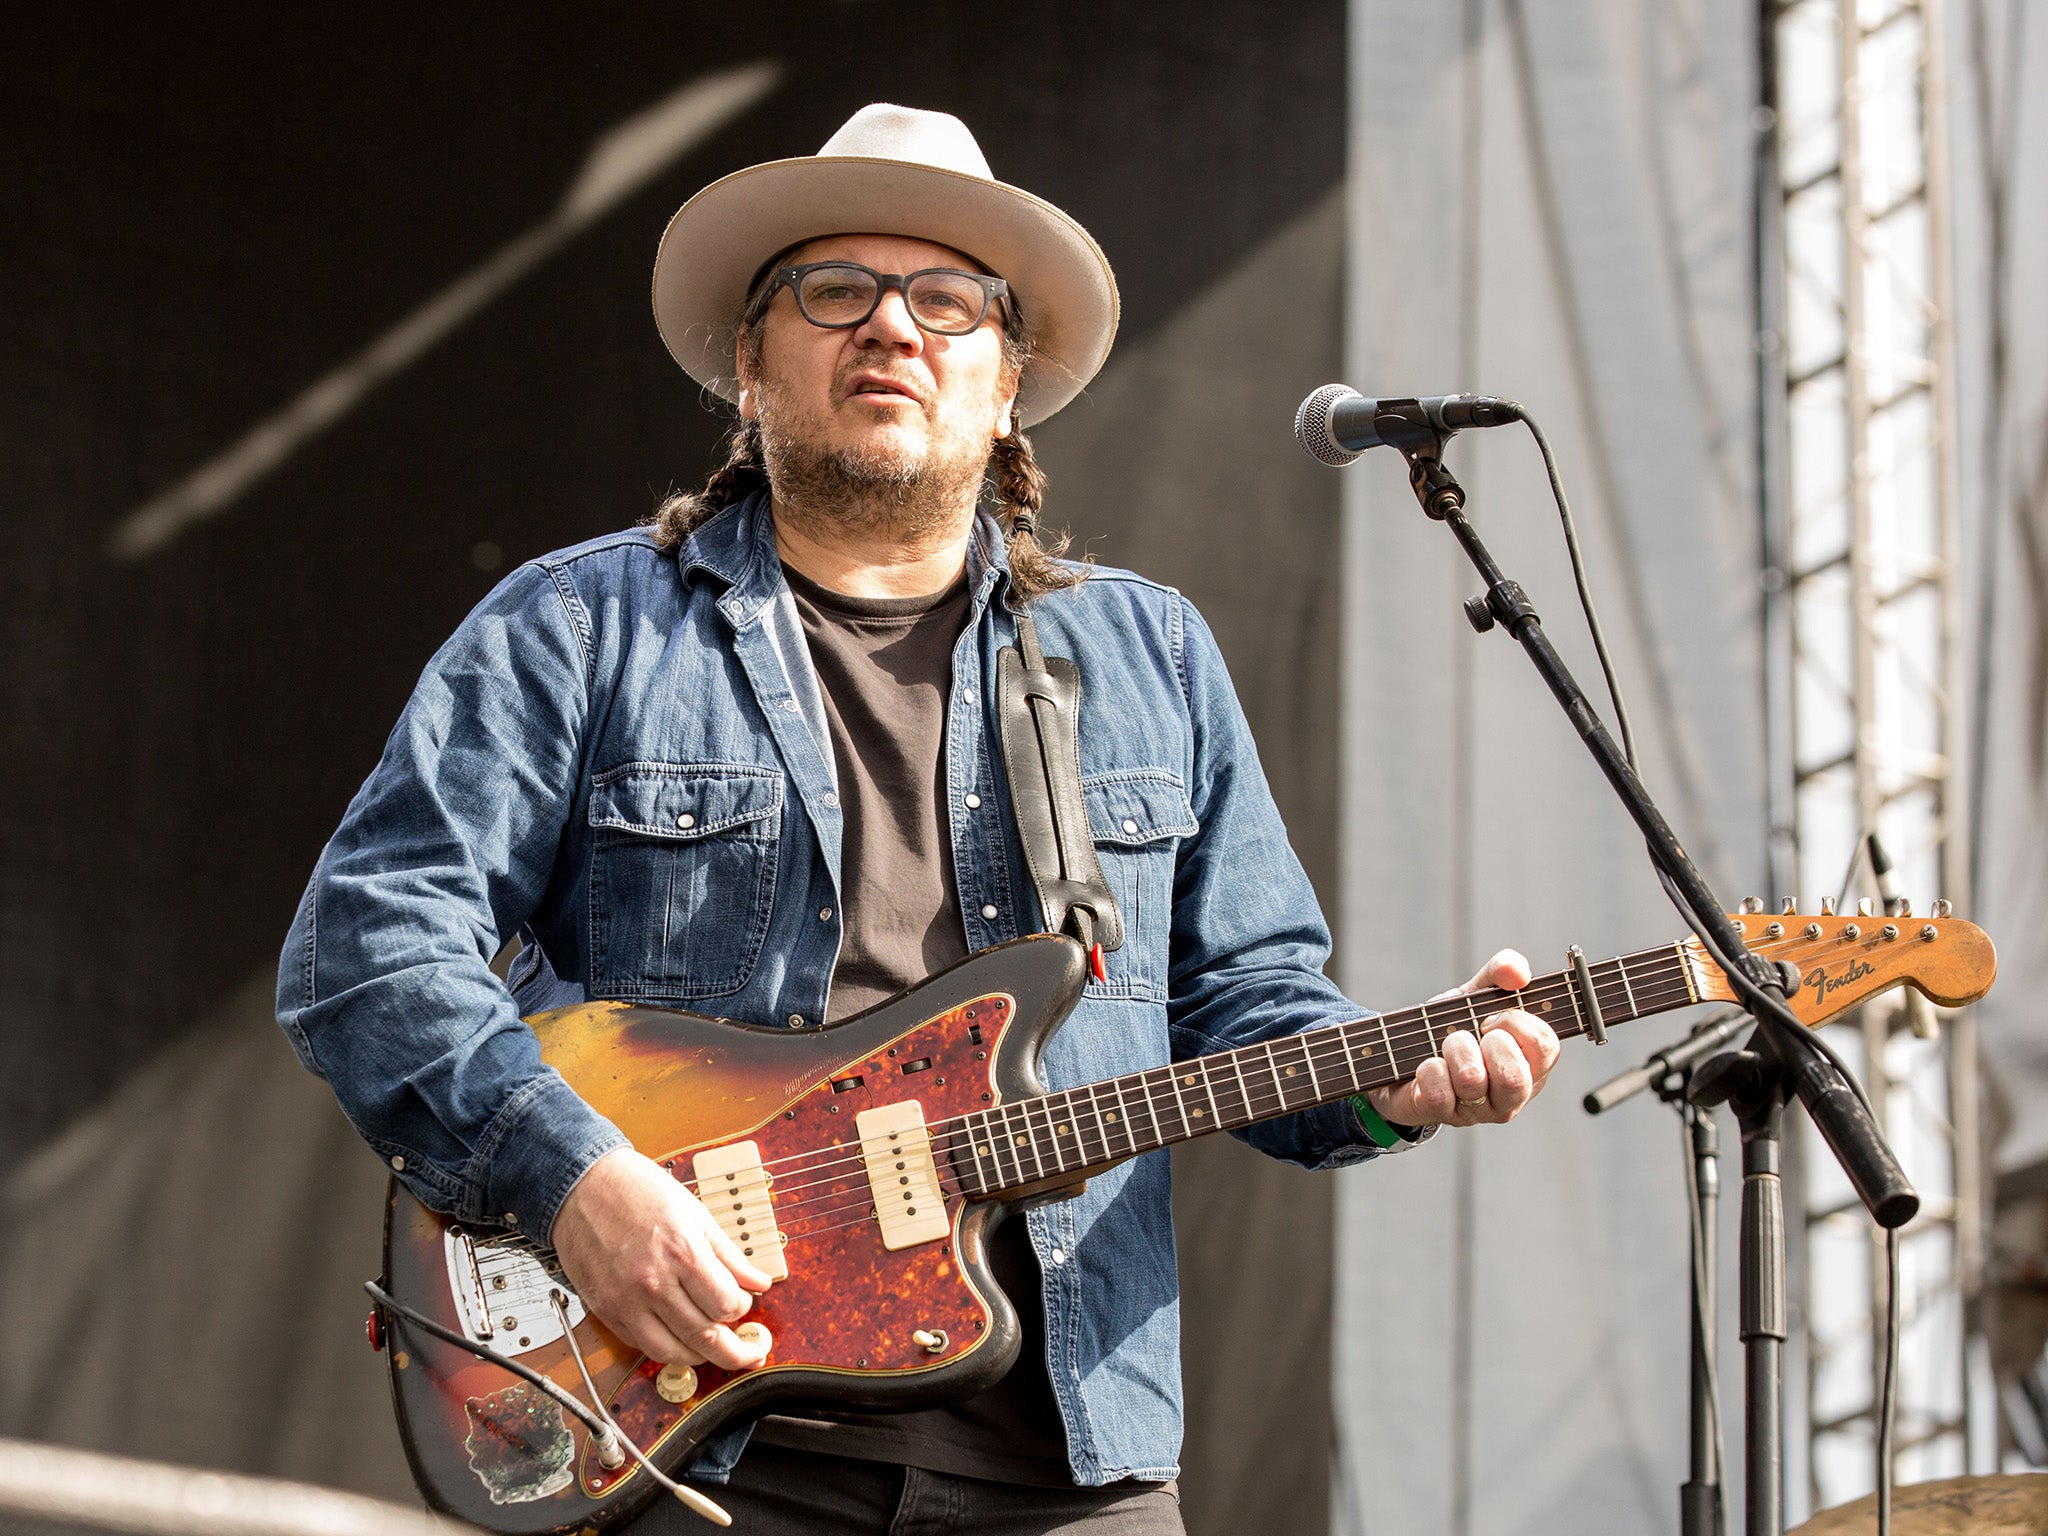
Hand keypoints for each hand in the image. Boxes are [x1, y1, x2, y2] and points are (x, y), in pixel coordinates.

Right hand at [550, 1147, 773, 1369]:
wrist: (582, 1186)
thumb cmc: (636, 1191)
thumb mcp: (695, 1214)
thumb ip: (730, 1255)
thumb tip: (759, 1282)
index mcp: (681, 1252)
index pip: (725, 1306)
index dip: (742, 1309)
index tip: (743, 1303)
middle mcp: (652, 1282)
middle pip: (703, 1338)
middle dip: (734, 1353)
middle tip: (749, 1355)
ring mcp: (625, 1301)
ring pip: (672, 1353)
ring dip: (700, 1356)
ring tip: (715, 1349)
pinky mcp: (605, 1311)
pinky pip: (641, 1345)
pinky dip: (666, 1348)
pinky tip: (679, 1338)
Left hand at [1366, 949, 1560, 1129]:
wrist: (1401, 1051)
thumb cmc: (1453, 1026)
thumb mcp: (1478, 993)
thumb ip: (1502, 972)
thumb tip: (1517, 972)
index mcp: (1532, 1064)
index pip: (1545, 1046)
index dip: (1516, 1022)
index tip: (1493, 1016)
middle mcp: (1512, 1095)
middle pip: (1514, 1077)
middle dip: (1486, 1042)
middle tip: (1472, 1033)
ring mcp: (1477, 1111)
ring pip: (1473, 1082)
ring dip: (1454, 1049)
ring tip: (1446, 1044)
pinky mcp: (1440, 1116)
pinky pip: (1438, 1093)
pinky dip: (1428, 1069)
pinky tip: (1426, 1065)